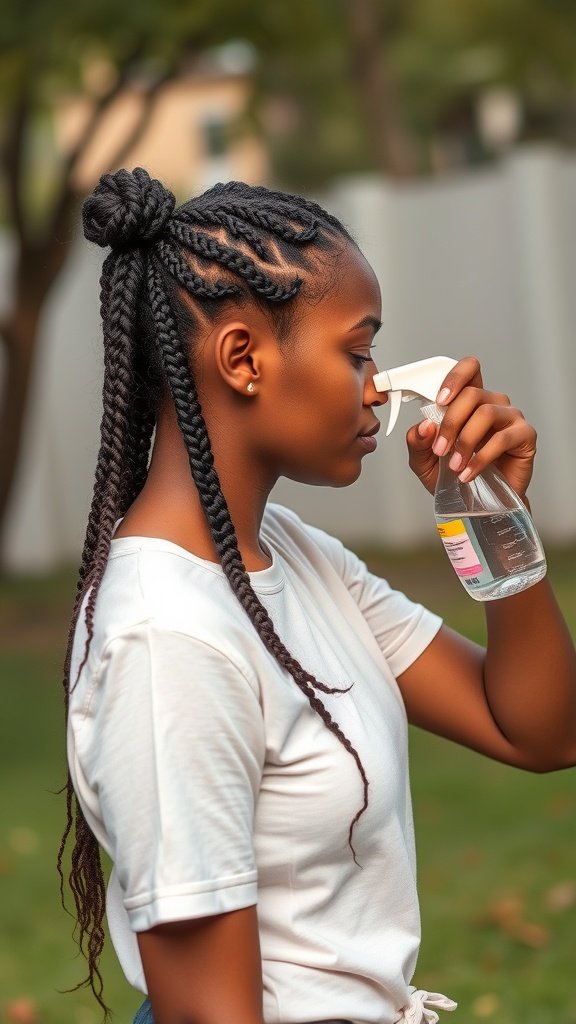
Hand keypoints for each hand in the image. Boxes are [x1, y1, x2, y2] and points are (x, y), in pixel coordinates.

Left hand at [405, 356, 536, 498]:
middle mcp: (492, 403)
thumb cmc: (453, 476)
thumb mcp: (424, 461)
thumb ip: (417, 442)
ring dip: (465, 441)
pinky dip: (481, 457)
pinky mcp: (525, 436)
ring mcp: (511, 418)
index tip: (438, 400)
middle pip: (472, 393)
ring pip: (486, 413)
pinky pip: (502, 438)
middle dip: (450, 422)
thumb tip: (424, 425)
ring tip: (454, 465)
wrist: (478, 506)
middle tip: (439, 449)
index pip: (468, 370)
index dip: (454, 378)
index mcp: (470, 401)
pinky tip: (468, 473)